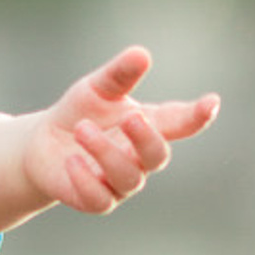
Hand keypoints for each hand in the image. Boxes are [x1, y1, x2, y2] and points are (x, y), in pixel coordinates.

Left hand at [28, 45, 218, 213]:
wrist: (43, 144)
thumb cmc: (79, 113)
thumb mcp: (96, 88)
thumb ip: (119, 74)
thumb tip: (141, 54)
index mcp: (149, 126)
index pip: (180, 122)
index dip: (197, 115)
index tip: (211, 103)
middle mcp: (140, 158)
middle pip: (158, 156)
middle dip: (146, 139)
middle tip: (130, 118)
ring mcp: (120, 183)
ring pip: (128, 178)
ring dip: (105, 153)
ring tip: (83, 130)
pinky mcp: (96, 200)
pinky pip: (100, 199)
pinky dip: (86, 181)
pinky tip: (72, 161)